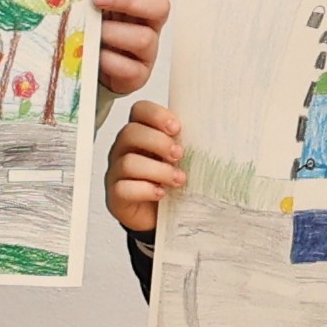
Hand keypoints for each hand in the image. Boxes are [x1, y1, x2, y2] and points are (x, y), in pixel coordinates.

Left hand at [83, 0, 166, 101]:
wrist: (91, 70)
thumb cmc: (92, 33)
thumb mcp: (89, 9)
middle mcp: (148, 22)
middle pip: (158, 4)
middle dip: (127, 0)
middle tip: (98, 0)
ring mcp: (147, 50)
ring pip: (144, 38)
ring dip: (114, 33)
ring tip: (93, 34)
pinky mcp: (139, 74)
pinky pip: (130, 68)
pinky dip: (110, 61)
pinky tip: (95, 57)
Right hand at [104, 100, 187, 236]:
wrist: (161, 215)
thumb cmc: (170, 181)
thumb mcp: (180, 159)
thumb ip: (185, 144)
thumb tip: (211, 135)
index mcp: (141, 133)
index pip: (140, 111)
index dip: (156, 115)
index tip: (177, 128)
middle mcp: (125, 149)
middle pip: (131, 133)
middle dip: (159, 142)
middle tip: (179, 155)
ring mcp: (117, 172)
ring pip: (128, 162)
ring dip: (158, 170)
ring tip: (178, 180)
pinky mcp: (116, 196)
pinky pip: (123, 188)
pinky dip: (145, 190)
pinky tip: (160, 193)